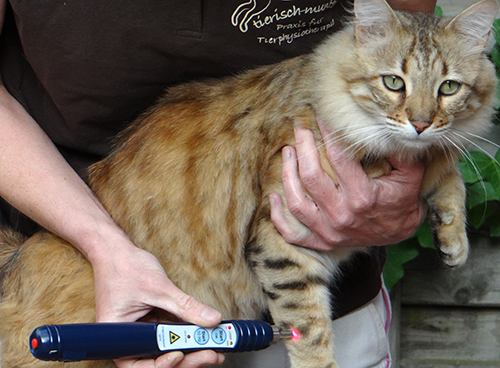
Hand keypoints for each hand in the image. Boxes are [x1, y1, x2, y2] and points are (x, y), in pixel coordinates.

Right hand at [91, 231, 223, 367]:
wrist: (115, 250)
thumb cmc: (125, 266)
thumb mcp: (159, 287)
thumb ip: (186, 306)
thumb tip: (212, 320)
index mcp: (118, 336)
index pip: (139, 364)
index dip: (161, 365)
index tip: (181, 354)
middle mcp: (127, 339)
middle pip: (156, 362)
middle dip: (186, 360)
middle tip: (211, 353)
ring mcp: (139, 332)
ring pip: (164, 352)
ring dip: (189, 352)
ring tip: (213, 348)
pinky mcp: (149, 324)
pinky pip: (168, 337)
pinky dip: (185, 338)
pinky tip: (203, 336)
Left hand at [270, 125, 426, 250]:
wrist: (400, 233)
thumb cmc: (402, 198)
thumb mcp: (410, 173)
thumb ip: (398, 151)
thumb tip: (380, 126)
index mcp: (363, 197)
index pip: (338, 158)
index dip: (327, 133)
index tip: (321, 116)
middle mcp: (342, 215)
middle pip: (310, 176)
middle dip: (302, 147)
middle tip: (300, 129)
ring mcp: (329, 231)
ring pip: (296, 202)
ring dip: (287, 174)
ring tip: (287, 152)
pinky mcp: (322, 241)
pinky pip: (292, 234)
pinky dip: (278, 217)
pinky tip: (273, 197)